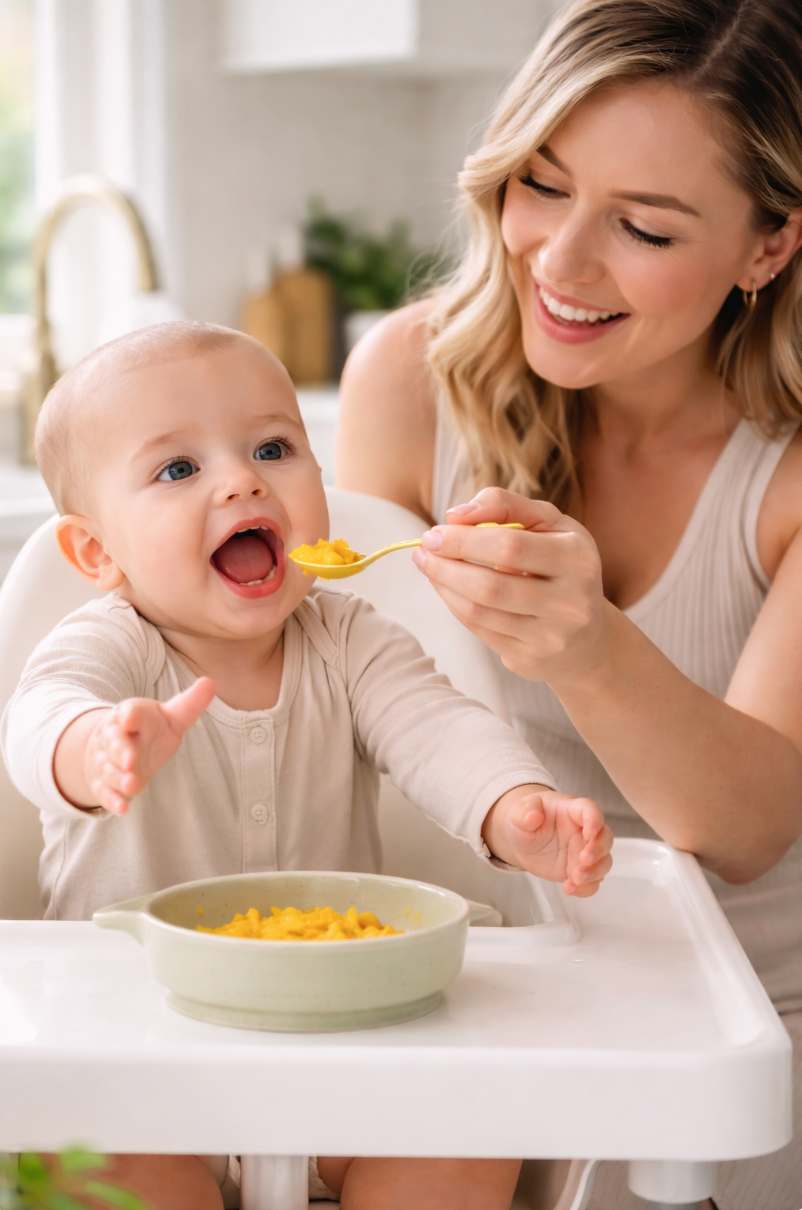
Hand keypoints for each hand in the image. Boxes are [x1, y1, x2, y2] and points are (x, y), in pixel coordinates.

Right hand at [76, 678, 214, 813]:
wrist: (116, 748)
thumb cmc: (149, 730)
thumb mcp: (170, 717)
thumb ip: (189, 704)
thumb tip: (210, 682)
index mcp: (132, 715)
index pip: (131, 713)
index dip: (131, 716)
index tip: (130, 719)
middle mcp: (113, 736)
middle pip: (114, 742)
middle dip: (121, 752)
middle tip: (131, 762)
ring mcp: (106, 760)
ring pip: (107, 768)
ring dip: (118, 778)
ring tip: (132, 785)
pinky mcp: (103, 782)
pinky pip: (104, 791)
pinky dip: (112, 799)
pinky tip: (123, 808)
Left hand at [411, 487, 609, 685]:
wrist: (588, 636)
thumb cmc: (561, 566)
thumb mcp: (548, 525)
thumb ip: (506, 506)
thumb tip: (456, 515)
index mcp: (578, 558)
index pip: (510, 546)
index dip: (464, 540)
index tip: (434, 532)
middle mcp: (570, 602)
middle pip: (491, 585)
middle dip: (447, 565)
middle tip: (422, 550)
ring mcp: (550, 636)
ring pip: (480, 611)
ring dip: (444, 586)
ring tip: (428, 566)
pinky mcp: (530, 660)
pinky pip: (480, 630)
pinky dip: (455, 605)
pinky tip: (446, 588)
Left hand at [483, 784, 612, 895]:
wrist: (522, 842)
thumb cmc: (525, 819)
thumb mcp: (518, 813)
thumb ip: (525, 812)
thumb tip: (532, 816)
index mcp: (571, 811)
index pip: (590, 810)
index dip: (594, 820)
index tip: (590, 832)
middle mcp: (583, 831)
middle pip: (605, 837)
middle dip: (598, 850)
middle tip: (583, 860)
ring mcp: (583, 851)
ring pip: (603, 861)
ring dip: (595, 872)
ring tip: (576, 879)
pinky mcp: (579, 870)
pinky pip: (592, 881)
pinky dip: (586, 888)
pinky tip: (569, 889)